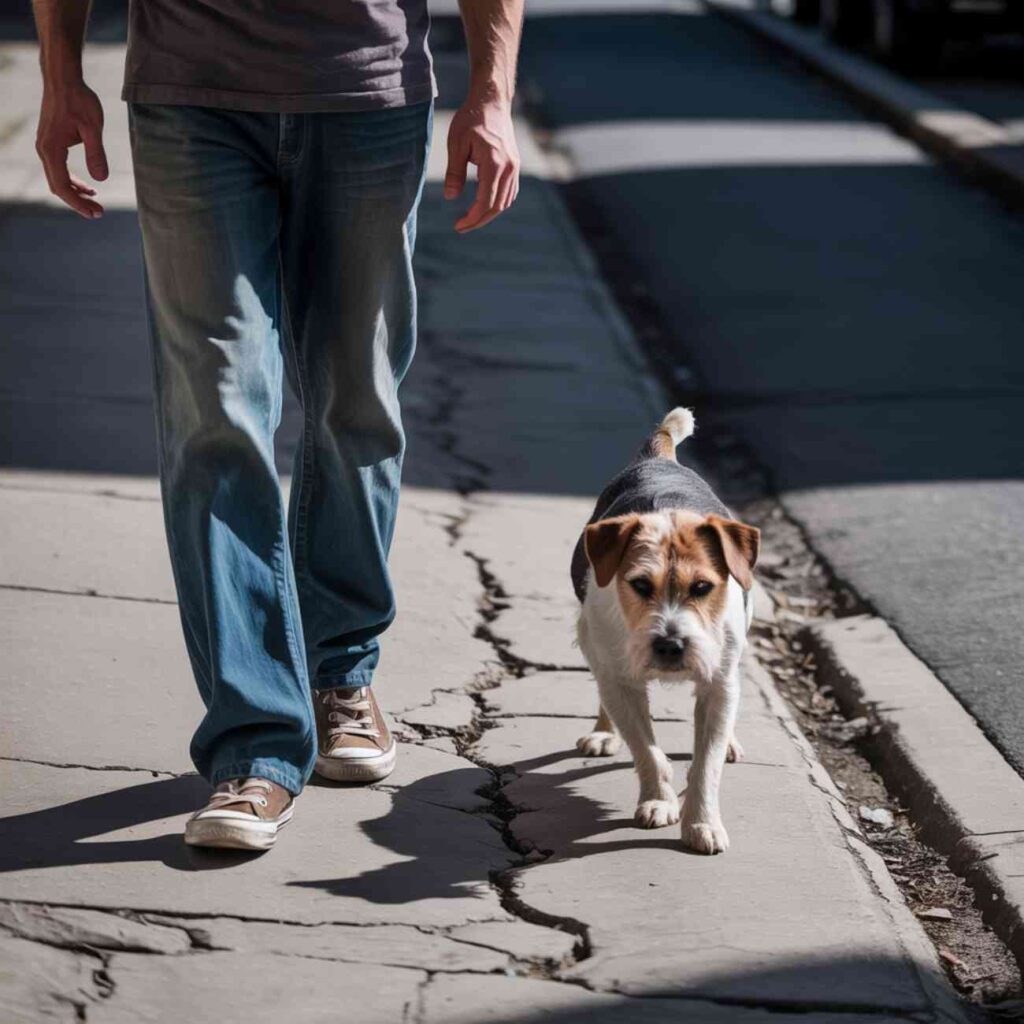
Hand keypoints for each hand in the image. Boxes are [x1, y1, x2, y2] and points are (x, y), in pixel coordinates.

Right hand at [36, 80, 107, 218]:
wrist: (62, 79)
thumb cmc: (79, 100)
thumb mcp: (93, 127)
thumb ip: (96, 153)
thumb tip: (101, 179)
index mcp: (52, 149)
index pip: (62, 186)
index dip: (78, 203)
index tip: (96, 213)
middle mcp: (44, 150)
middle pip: (58, 186)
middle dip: (78, 202)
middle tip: (99, 213)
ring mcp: (45, 146)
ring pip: (58, 178)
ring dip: (76, 192)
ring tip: (95, 201)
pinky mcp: (50, 142)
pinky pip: (59, 169)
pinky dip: (73, 180)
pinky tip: (89, 186)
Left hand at [444, 90, 519, 232]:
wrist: (492, 101)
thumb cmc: (471, 119)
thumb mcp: (456, 144)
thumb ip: (454, 172)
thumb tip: (450, 197)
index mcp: (495, 164)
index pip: (485, 202)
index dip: (472, 218)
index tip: (458, 226)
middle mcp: (509, 169)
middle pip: (497, 207)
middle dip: (479, 220)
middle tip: (462, 227)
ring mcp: (515, 168)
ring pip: (505, 202)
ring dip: (489, 213)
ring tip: (471, 218)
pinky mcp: (515, 166)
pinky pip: (510, 193)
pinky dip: (497, 203)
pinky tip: (484, 204)